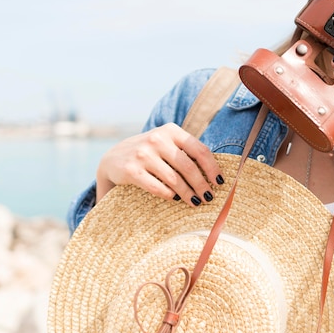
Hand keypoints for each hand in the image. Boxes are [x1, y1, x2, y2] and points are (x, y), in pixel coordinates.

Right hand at [95, 123, 224, 205]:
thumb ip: (186, 152)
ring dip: (188, 194)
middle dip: (201, 185)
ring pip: (174, 179)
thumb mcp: (167, 144)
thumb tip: (215, 174)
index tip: (220, 182)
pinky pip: (157, 187)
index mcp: (171, 130)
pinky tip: (175, 199)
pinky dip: (169, 195)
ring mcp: (143, 154)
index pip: (199, 150)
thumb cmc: (150, 153)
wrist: (113, 158)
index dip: (212, 168)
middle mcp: (157, 139)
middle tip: (209, 197)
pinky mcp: (131, 170)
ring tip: (196, 202)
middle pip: (188, 166)